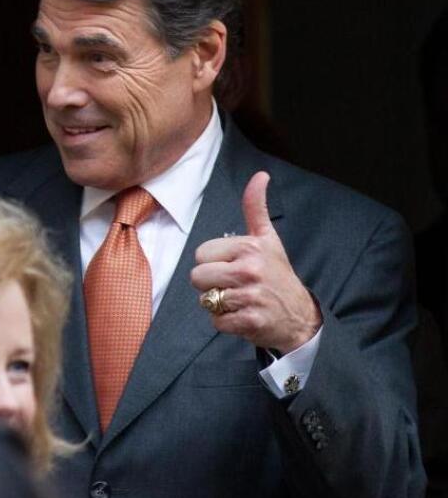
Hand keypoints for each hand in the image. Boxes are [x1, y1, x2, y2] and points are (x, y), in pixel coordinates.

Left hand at [190, 171, 321, 353]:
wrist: (300, 315)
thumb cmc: (276, 273)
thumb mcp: (268, 238)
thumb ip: (256, 208)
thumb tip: (260, 175)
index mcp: (249, 247)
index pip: (201, 254)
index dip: (213, 262)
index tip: (233, 265)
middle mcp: (249, 270)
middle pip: (197, 277)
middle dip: (211, 284)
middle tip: (234, 285)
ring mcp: (250, 297)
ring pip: (205, 300)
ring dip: (218, 303)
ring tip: (239, 299)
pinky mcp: (250, 321)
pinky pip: (216, 321)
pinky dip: (226, 322)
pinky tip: (243, 314)